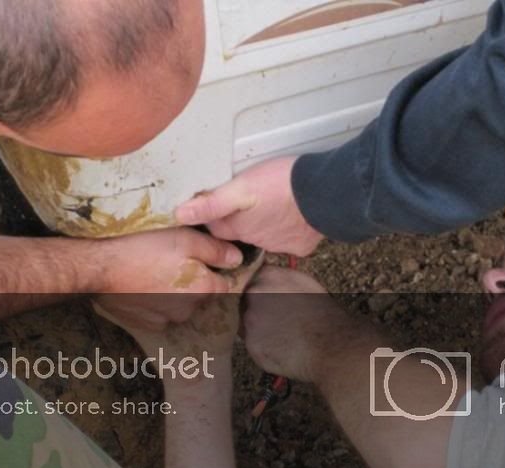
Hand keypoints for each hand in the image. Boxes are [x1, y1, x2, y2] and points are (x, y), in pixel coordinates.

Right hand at [95, 253, 265, 382]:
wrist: (98, 267)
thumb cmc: (142, 246)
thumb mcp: (185, 238)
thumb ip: (216, 250)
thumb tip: (237, 258)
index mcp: (204, 289)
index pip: (225, 283)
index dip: (216, 268)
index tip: (201, 256)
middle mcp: (190, 310)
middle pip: (201, 293)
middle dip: (193, 279)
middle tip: (172, 258)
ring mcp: (167, 320)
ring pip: (180, 304)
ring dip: (174, 291)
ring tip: (154, 270)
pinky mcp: (147, 324)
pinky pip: (160, 312)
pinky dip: (155, 301)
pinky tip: (142, 284)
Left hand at [174, 157, 324, 257]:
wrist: (324, 193)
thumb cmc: (281, 185)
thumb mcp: (240, 187)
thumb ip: (211, 203)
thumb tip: (180, 215)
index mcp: (239, 227)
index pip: (216, 227)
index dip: (214, 214)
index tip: (216, 202)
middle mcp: (257, 241)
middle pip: (240, 232)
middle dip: (240, 220)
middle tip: (246, 199)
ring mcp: (280, 245)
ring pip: (265, 235)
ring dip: (265, 223)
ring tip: (270, 203)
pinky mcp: (301, 244)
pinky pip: (290, 240)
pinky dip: (289, 230)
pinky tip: (292, 215)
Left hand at [242, 267, 348, 382]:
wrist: (330, 344)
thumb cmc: (323, 314)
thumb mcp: (304, 283)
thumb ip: (279, 277)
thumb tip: (266, 275)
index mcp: (268, 275)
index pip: (250, 280)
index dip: (259, 292)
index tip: (268, 301)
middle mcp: (254, 294)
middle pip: (244, 301)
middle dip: (257, 311)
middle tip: (278, 320)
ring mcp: (250, 320)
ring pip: (247, 324)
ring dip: (260, 330)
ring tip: (282, 335)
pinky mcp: (251, 344)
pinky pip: (253, 345)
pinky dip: (264, 348)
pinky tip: (282, 347)